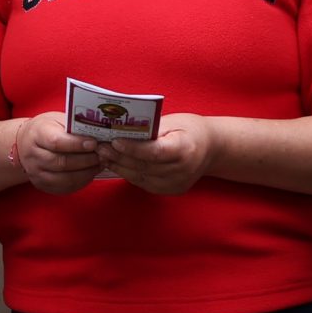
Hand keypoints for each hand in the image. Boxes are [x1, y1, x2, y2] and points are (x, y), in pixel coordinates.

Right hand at [16, 112, 103, 194]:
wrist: (25, 143)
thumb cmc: (46, 129)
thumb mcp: (57, 120)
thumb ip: (74, 127)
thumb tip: (99, 134)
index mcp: (36, 134)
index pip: (56, 142)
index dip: (77, 144)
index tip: (94, 143)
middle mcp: (33, 155)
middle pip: (61, 163)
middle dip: (86, 160)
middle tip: (102, 155)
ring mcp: (36, 173)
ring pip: (64, 179)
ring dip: (86, 173)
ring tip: (100, 164)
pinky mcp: (42, 185)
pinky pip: (65, 188)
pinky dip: (81, 182)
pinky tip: (91, 173)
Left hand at [96, 113, 216, 195]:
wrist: (211, 149)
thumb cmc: (190, 129)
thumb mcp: (173, 121)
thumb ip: (150, 128)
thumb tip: (122, 129)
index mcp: (185, 149)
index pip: (155, 152)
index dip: (133, 148)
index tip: (115, 141)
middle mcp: (182, 170)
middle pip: (144, 166)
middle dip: (119, 157)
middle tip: (100, 147)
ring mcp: (176, 184)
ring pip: (140, 177)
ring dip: (119, 166)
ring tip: (103, 155)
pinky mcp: (170, 191)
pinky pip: (144, 183)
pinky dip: (128, 173)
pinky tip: (116, 164)